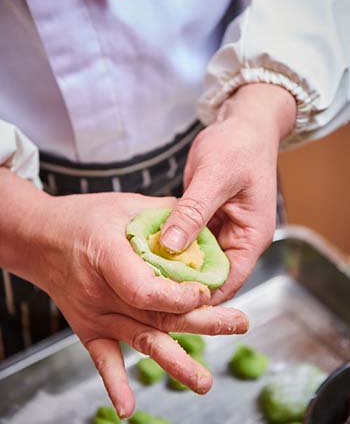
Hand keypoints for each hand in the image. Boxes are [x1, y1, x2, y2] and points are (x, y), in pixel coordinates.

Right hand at [0, 174, 248, 416]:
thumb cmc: (84, 217)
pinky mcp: (88, 328)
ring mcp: (94, 314)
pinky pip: (102, 359)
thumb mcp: (124, 205)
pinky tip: (128, 409)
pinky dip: (115, 384)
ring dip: (175, 363)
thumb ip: (163, 214)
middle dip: (201, 322)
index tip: (207, 292)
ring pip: (140, 341)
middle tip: (239, 323)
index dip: (179, 296)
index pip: (146, 289)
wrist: (41, 239)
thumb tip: (204, 220)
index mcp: (109, 256)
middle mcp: (102, 292)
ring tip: (204, 381)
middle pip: (156, 315)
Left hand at [160, 83, 295, 303]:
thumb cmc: (238, 145)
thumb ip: (193, 212)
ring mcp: (222, 230)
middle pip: (211, 274)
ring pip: (196, 259)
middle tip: (147, 287)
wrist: (241, 124)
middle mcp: (239, 239)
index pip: (229, 280)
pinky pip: (189, 239)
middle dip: (182, 281)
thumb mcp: (214, 177)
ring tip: (143, 270)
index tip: (167, 299)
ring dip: (174, 262)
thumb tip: (171, 246)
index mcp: (252, 236)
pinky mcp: (207, 220)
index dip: (200, 293)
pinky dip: (172, 242)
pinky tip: (149, 244)